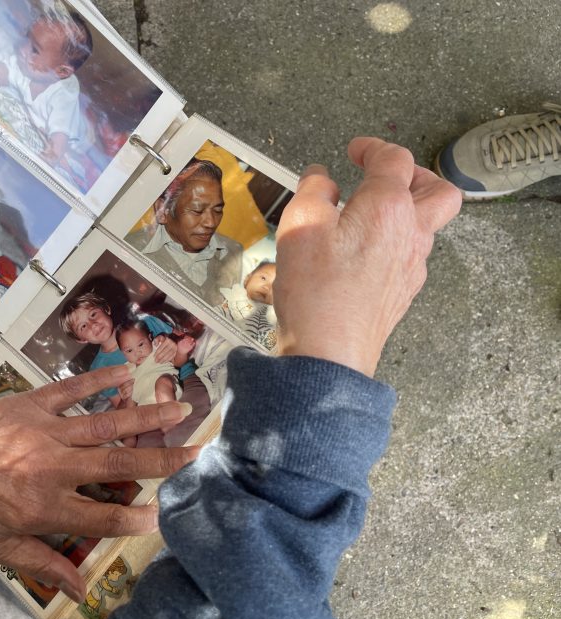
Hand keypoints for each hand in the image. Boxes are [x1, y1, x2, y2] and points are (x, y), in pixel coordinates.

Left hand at [0, 365, 196, 601]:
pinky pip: (71, 389)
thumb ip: (42, 563)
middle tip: (199, 452)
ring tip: (180, 406)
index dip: (136, 519)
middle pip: (117, 465)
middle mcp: (48, 467)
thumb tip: (80, 587)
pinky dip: (99, 379)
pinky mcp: (28, 404)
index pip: (102, 517)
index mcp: (40, 508)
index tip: (167, 515)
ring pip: (104, 423)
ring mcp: (41, 431)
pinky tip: (126, 372)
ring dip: (145, 415)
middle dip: (163, 460)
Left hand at [152, 333, 176, 363]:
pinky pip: (172, 356)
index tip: (154, 356)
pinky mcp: (177, 351)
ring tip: (159, 362)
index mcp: (167, 340)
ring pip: (169, 355)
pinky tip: (164, 362)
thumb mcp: (159, 338)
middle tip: (156, 361)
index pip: (161, 347)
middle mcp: (172, 344)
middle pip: (165, 351)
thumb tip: (156, 344)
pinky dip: (168, 360)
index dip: (157, 352)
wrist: (173, 340)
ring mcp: (175, 348)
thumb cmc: (164, 340)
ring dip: (164, 359)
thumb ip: (156, 340)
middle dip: (160, 357)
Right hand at [274, 137, 460, 375]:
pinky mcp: (403, 291)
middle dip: (415, 175)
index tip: (356, 150)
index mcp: (387, 208)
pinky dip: (393, 240)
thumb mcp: (299, 225)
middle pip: (438, 191)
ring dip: (404, 209)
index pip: (394, 159)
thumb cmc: (317, 292)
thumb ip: (313, 190)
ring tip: (365, 214)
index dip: (373, 147)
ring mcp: (412, 265)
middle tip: (385, 176)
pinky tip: (362, 250)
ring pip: (426, 225)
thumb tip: (321, 178)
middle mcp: (410, 234)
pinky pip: (410, 254)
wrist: (330, 353)